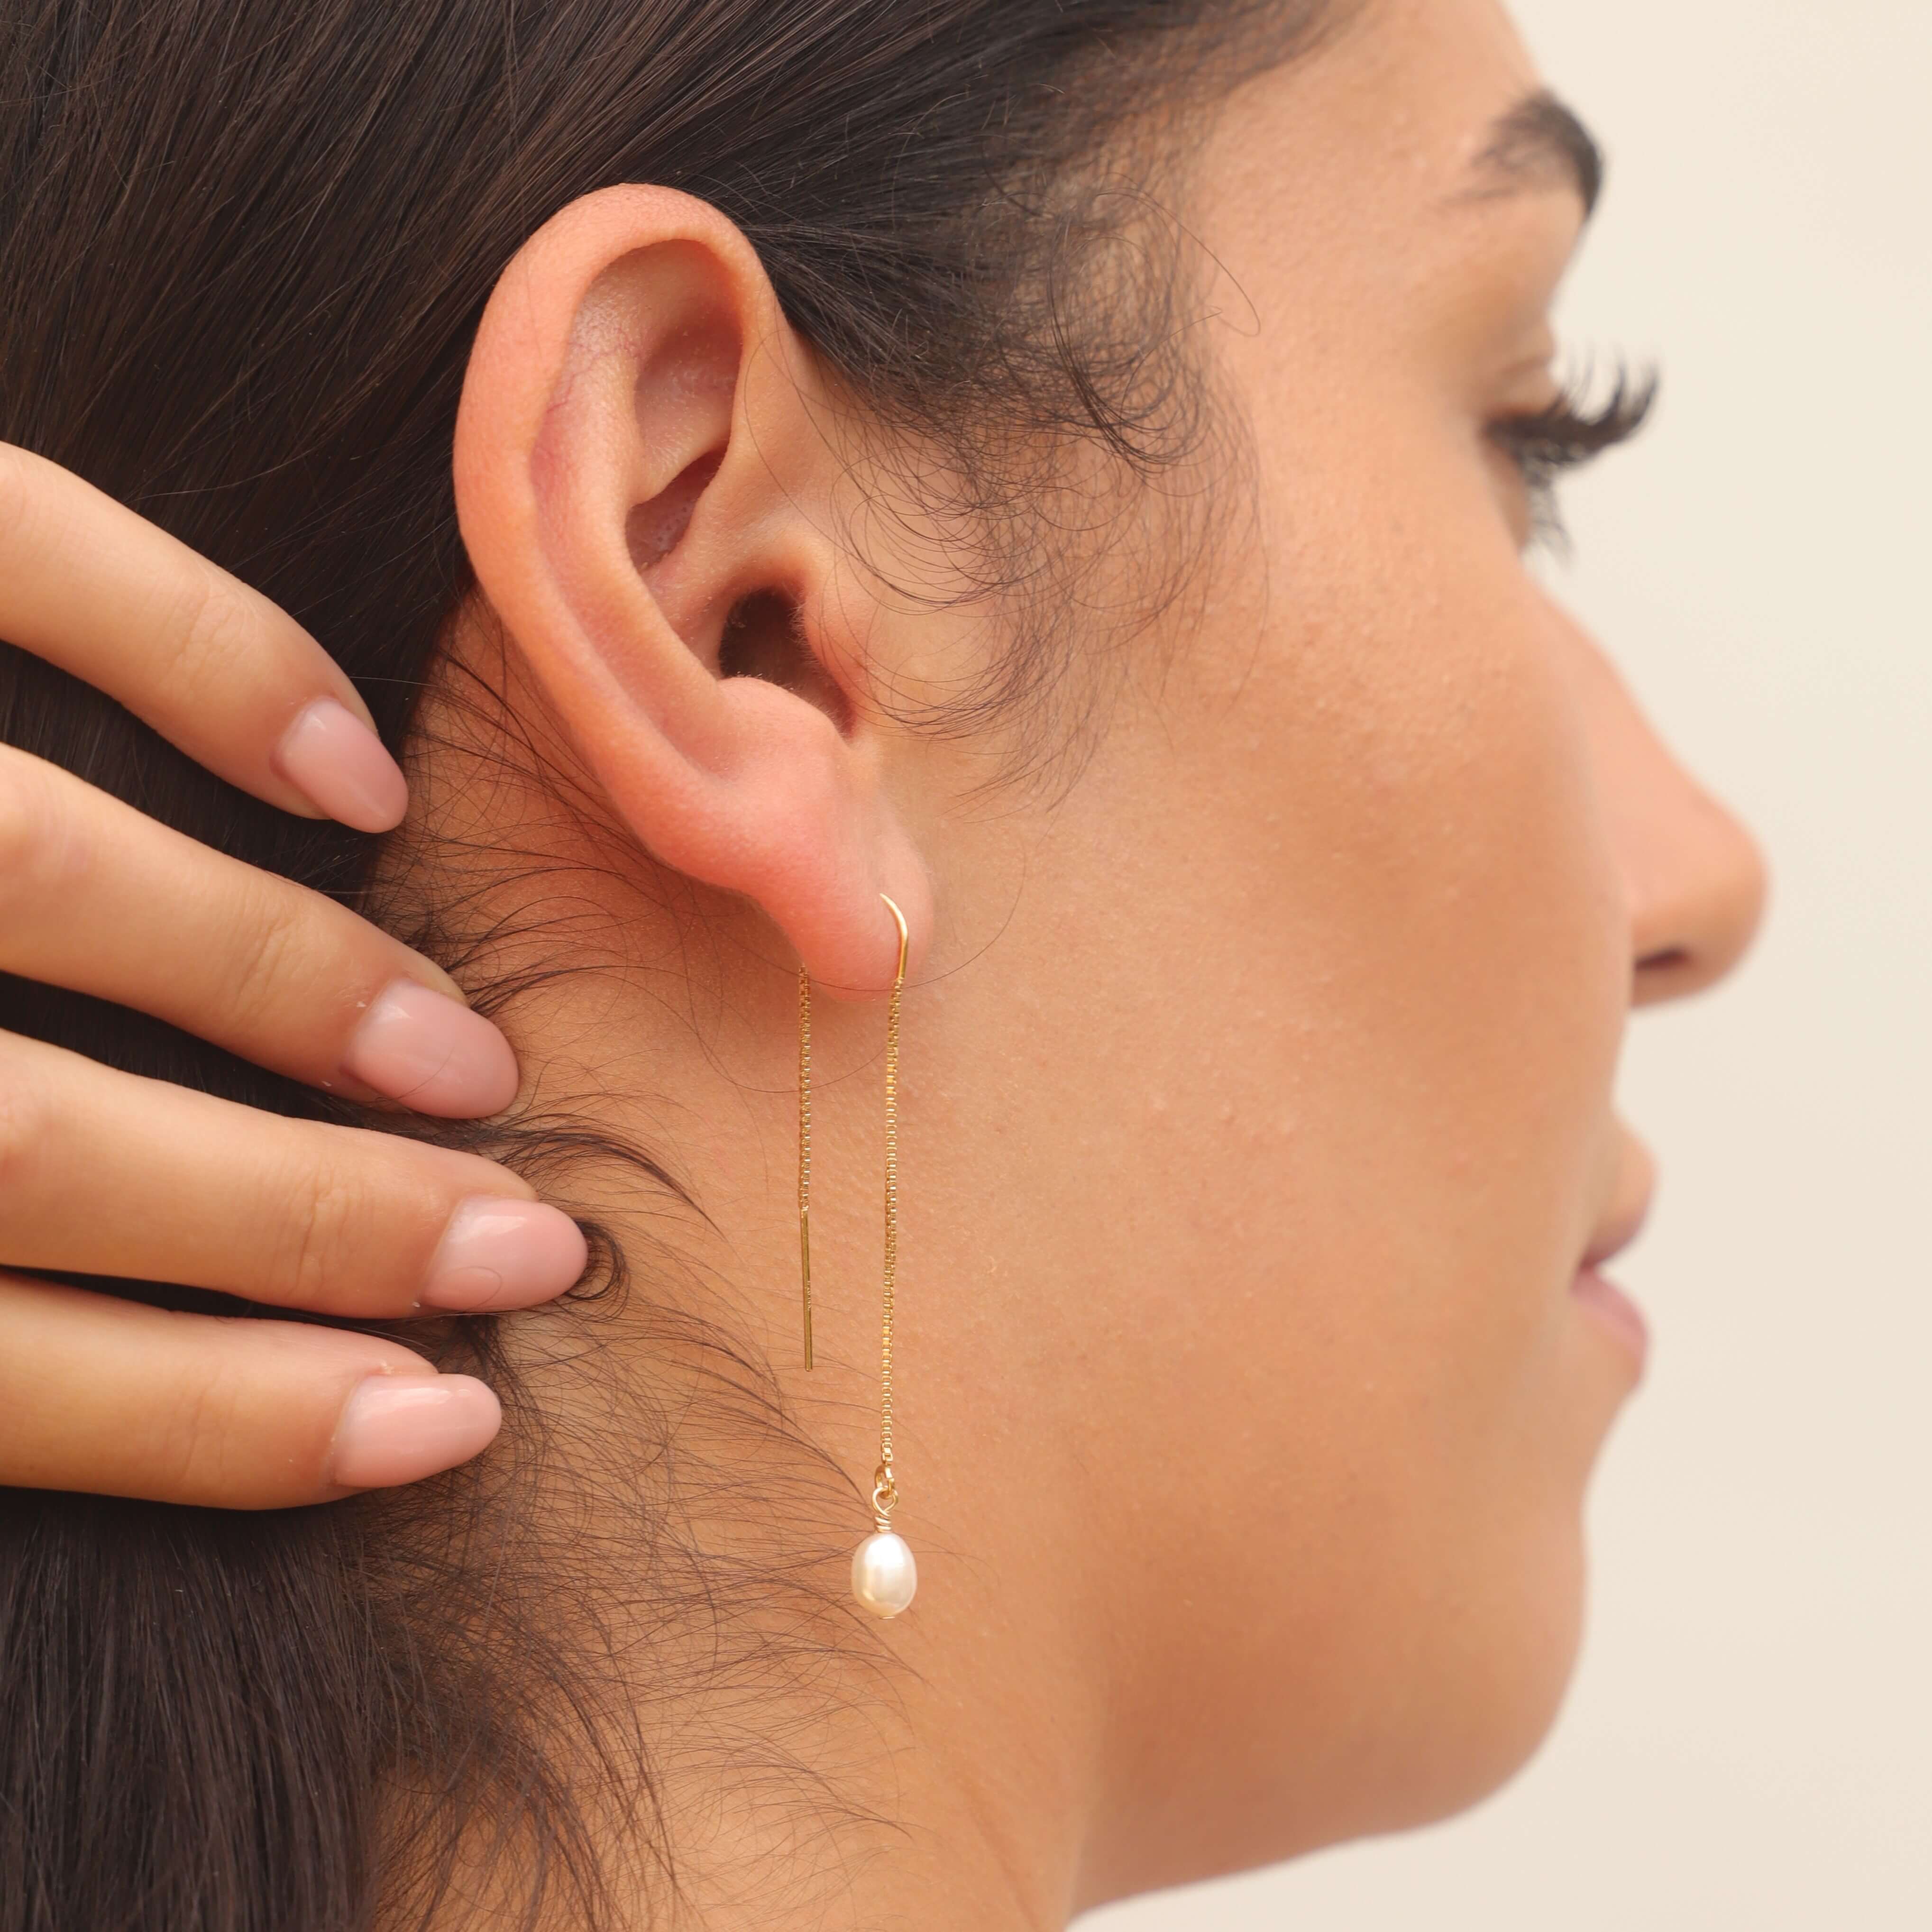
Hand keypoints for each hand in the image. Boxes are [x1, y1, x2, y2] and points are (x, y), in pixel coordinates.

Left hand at [0, 444, 584, 1507]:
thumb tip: (85, 1331)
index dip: (200, 1422)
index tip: (427, 1427)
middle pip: (27, 1151)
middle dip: (303, 1228)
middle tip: (523, 1248)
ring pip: (41, 878)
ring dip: (296, 991)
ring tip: (471, 1065)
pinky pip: (15, 564)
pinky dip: (209, 661)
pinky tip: (347, 767)